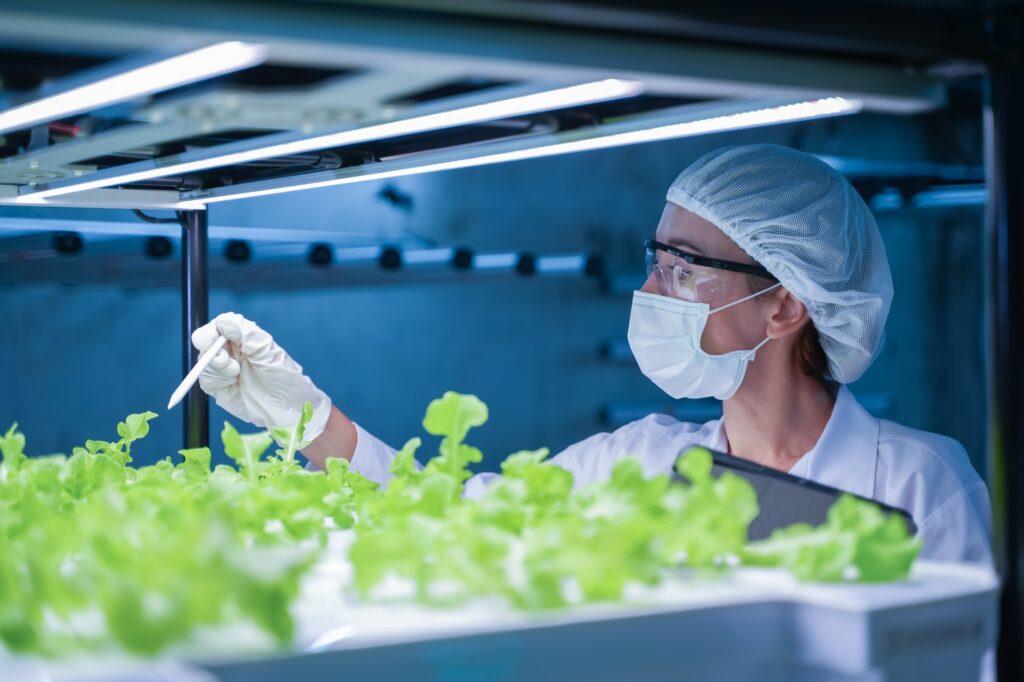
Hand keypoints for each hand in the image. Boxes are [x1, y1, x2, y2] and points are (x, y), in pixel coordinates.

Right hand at [191, 312, 330, 441]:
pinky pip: (205, 378)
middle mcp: (232, 350)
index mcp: (244, 337)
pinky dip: (215, 380)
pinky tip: (231, 383)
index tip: (213, 340)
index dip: (211, 331)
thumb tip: (224, 321)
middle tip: (227, 362)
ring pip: (204, 360)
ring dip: (217, 367)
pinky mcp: (219, 386)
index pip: (219, 326)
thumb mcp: (269, 353)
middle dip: (212, 350)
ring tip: (236, 374)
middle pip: (205, 341)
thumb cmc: (284, 378)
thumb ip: (247, 335)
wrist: (287, 409)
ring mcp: (224, 368)